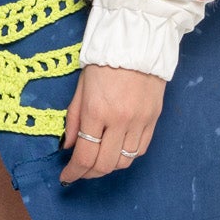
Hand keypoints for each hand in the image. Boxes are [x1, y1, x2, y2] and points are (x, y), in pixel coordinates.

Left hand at [59, 64, 164, 183]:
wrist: (138, 42)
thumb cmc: (104, 61)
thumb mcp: (80, 88)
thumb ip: (73, 119)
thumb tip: (68, 147)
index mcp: (96, 111)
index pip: (85, 156)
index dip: (74, 172)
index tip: (66, 177)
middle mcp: (119, 121)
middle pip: (105, 164)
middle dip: (89, 174)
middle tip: (80, 172)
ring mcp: (139, 121)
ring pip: (125, 161)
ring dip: (108, 167)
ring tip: (98, 162)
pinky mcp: (154, 119)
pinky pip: (140, 149)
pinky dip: (127, 156)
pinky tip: (117, 151)